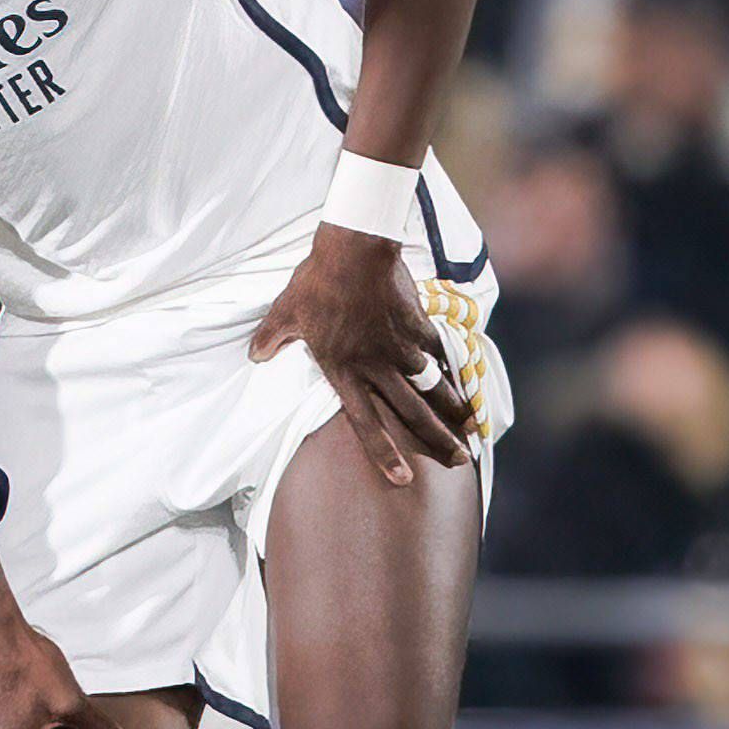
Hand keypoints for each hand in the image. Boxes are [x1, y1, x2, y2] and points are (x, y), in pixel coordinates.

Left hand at [251, 224, 474, 487]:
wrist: (353, 249)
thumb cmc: (315, 283)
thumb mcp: (284, 313)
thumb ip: (272, 339)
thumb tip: (256, 355)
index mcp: (342, 371)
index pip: (365, 423)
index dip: (384, 453)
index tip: (403, 479)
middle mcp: (376, 366)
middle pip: (412, 412)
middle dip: (437, 440)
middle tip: (459, 460)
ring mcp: (401, 346)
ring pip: (433, 386)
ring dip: (454, 408)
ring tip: (472, 428)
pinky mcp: (417, 324)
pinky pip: (438, 352)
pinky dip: (452, 368)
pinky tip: (465, 380)